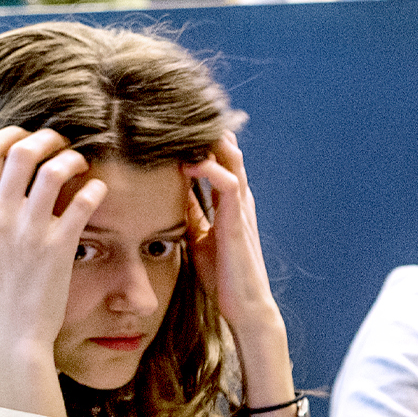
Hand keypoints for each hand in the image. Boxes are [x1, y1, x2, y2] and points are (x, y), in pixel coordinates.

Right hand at [0, 127, 101, 411]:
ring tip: (82, 164)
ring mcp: (28, 230)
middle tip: (63, 145)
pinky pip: (84, 200)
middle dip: (48, 138)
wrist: (11, 331)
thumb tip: (6, 173)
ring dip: (74, 158)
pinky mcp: (59, 246)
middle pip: (22, 150)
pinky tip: (98, 190)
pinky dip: (96, 187)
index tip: (29, 137)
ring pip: (54, 169)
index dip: (12, 133)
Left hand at [183, 134, 287, 358]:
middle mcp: (237, 200)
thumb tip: (172, 195)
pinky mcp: (237, 223)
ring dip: (212, 142)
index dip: (200, 141)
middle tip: (183, 110)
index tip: (177, 125)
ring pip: (231, 161)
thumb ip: (192, 214)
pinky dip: (212, 169)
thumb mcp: (199, 237)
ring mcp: (240, 210)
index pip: (217, 161)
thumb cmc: (223, 276)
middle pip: (227, 152)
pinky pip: (229, 186)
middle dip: (208, 132)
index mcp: (228, 204)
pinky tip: (193, 161)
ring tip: (189, 123)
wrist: (245, 306)